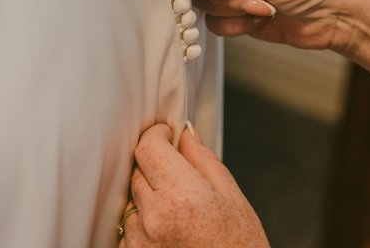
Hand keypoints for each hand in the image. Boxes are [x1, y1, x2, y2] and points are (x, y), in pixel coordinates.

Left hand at [120, 124, 269, 246]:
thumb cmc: (240, 247)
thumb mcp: (231, 196)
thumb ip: (203, 159)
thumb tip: (186, 132)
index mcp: (182, 195)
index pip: (149, 147)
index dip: (157, 134)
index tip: (166, 134)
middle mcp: (155, 217)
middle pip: (138, 170)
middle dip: (156, 166)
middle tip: (180, 178)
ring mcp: (140, 242)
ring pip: (132, 199)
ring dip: (149, 197)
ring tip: (179, 213)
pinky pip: (129, 229)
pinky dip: (144, 224)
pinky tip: (170, 232)